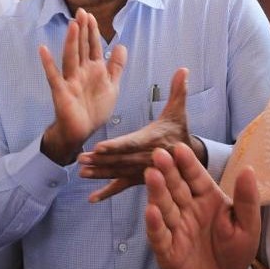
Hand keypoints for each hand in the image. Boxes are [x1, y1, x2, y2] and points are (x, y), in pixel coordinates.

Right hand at [38, 9, 125, 164]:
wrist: (82, 131)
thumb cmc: (94, 109)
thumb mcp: (112, 86)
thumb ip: (116, 67)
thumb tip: (121, 45)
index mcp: (94, 70)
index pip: (93, 46)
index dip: (92, 31)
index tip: (90, 15)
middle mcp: (81, 72)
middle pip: (82, 47)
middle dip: (82, 30)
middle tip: (81, 12)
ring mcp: (70, 81)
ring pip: (71, 57)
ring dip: (71, 42)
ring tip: (72, 25)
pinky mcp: (61, 92)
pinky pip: (54, 76)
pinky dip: (48, 63)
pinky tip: (43, 50)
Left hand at [78, 68, 200, 201]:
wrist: (189, 158)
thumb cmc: (178, 131)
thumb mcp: (179, 111)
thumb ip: (178, 91)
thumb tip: (183, 68)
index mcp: (153, 141)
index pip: (131, 144)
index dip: (116, 146)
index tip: (100, 147)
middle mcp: (146, 159)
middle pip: (120, 160)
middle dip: (101, 161)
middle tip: (81, 159)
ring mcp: (141, 172)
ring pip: (118, 174)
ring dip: (99, 174)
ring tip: (81, 173)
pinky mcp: (138, 180)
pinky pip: (121, 187)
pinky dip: (107, 193)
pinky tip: (92, 199)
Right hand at [144, 145, 260, 268]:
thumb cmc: (235, 253)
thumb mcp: (248, 226)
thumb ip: (247, 199)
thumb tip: (249, 169)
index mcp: (207, 200)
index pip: (196, 178)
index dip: (188, 164)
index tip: (180, 148)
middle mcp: (188, 210)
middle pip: (176, 188)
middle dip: (168, 171)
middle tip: (159, 154)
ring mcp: (175, 229)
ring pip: (165, 207)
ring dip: (157, 191)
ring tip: (151, 174)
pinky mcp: (167, 250)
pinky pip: (160, 236)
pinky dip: (155, 224)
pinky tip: (151, 211)